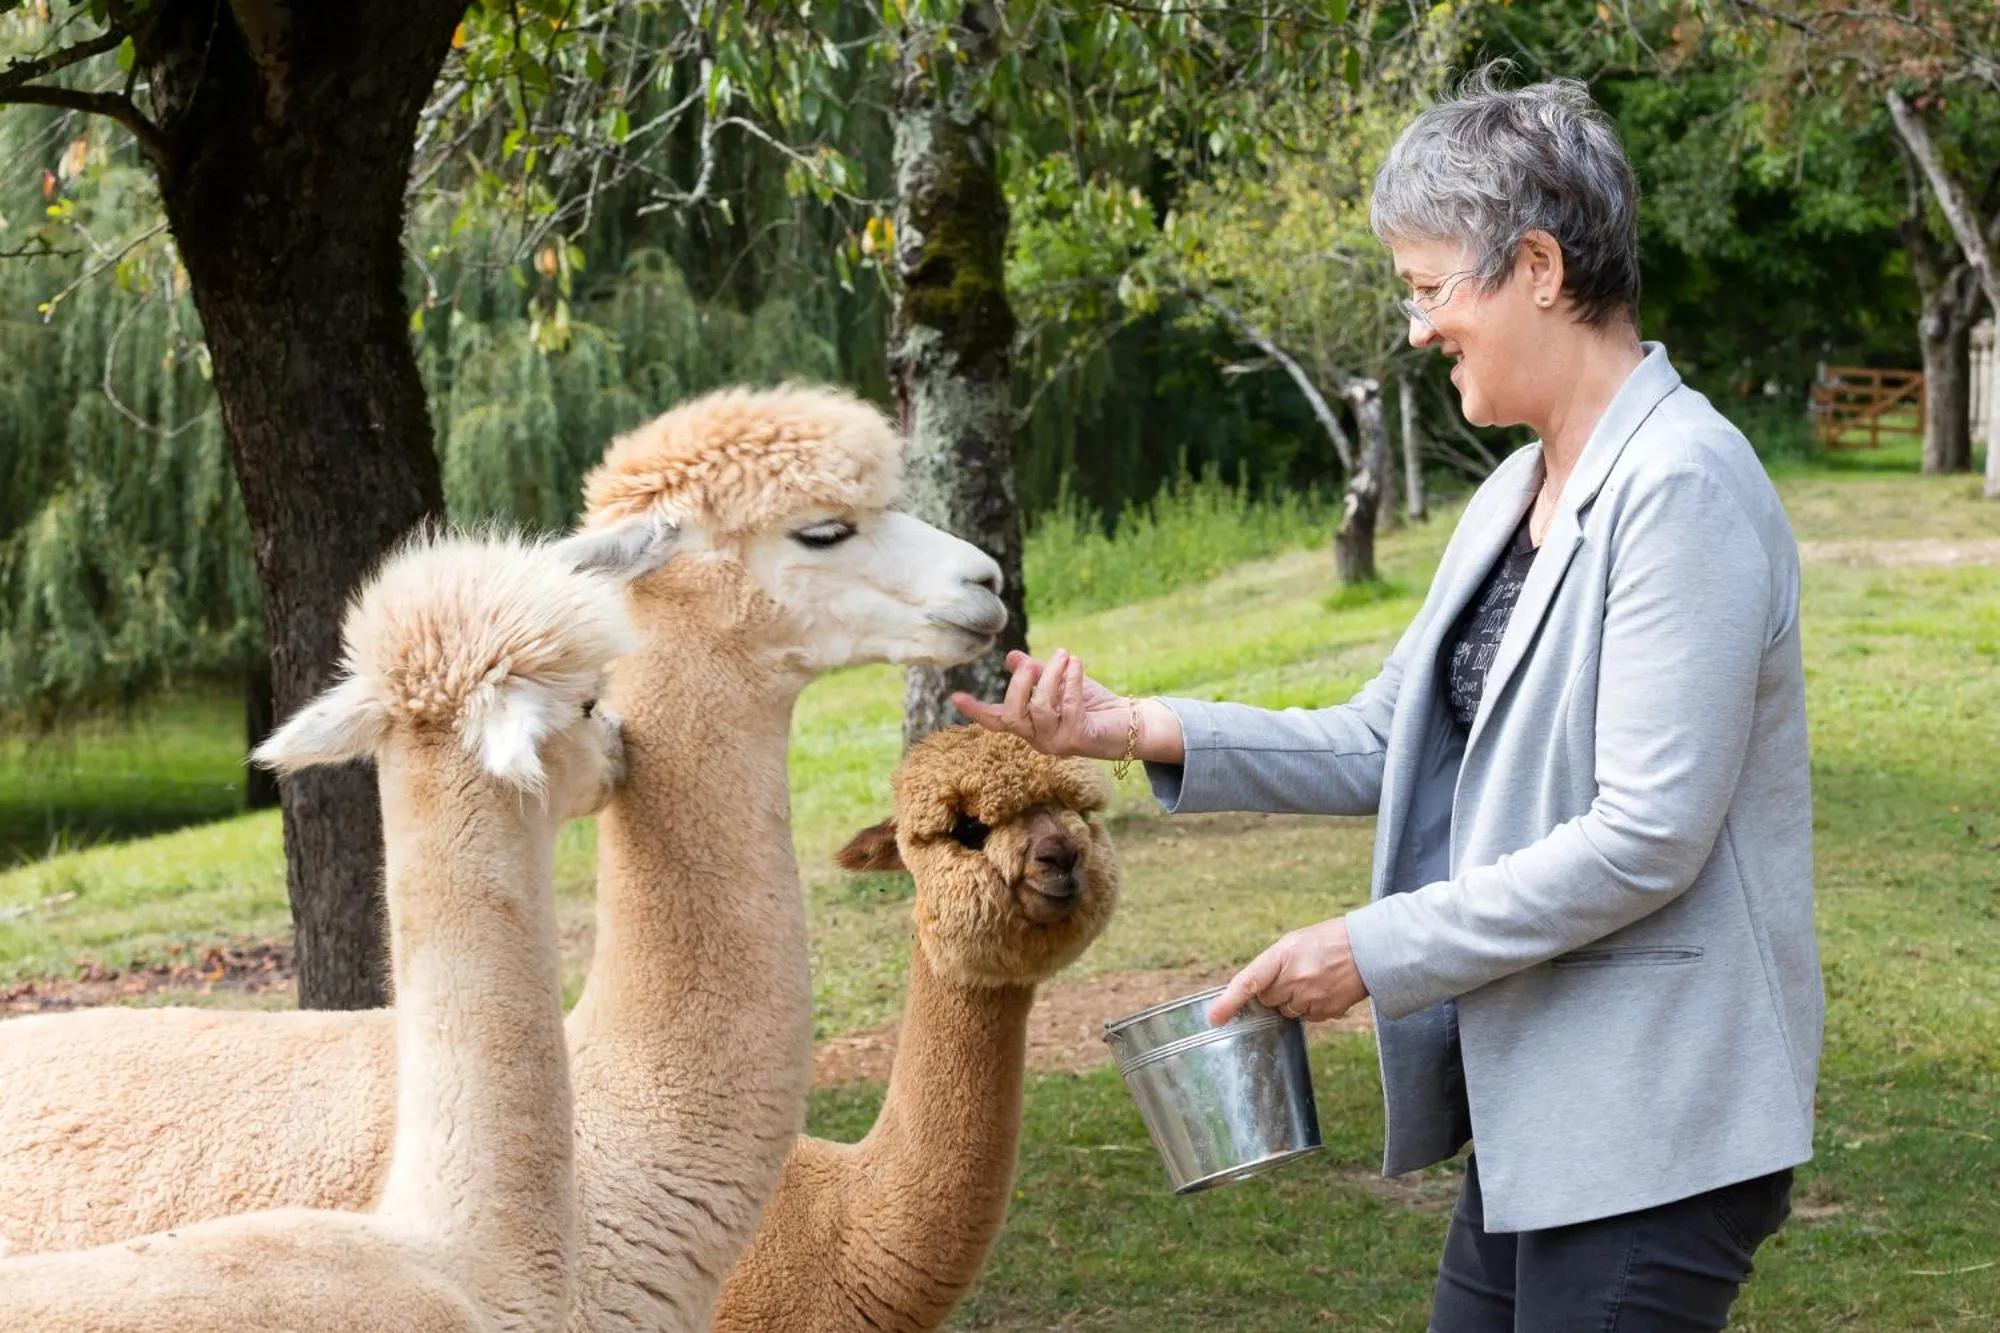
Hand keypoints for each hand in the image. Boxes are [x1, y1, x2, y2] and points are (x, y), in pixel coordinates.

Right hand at [950, 649, 1135, 759]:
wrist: (1129, 724)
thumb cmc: (1092, 704)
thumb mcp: (1059, 684)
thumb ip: (1035, 674)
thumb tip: (1012, 658)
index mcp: (1029, 726)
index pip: (997, 721)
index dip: (976, 710)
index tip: (955, 697)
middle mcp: (1038, 739)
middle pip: (1013, 717)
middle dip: (1018, 685)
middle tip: (1030, 663)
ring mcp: (1057, 743)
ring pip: (1040, 707)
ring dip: (1051, 676)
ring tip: (1064, 656)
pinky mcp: (1078, 740)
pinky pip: (1069, 706)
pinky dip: (1072, 680)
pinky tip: (1076, 663)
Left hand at [1208, 917, 1367, 1025]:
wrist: (1368, 948)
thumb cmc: (1327, 941)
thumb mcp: (1293, 943)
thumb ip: (1272, 965)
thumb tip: (1255, 992)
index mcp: (1282, 955)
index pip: (1249, 982)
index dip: (1228, 1002)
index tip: (1214, 1018)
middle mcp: (1295, 978)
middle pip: (1267, 1000)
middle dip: (1275, 992)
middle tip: (1294, 974)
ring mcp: (1311, 996)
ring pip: (1286, 1012)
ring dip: (1294, 1000)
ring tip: (1313, 980)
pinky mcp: (1327, 1011)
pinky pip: (1307, 1018)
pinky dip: (1311, 1007)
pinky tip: (1324, 989)